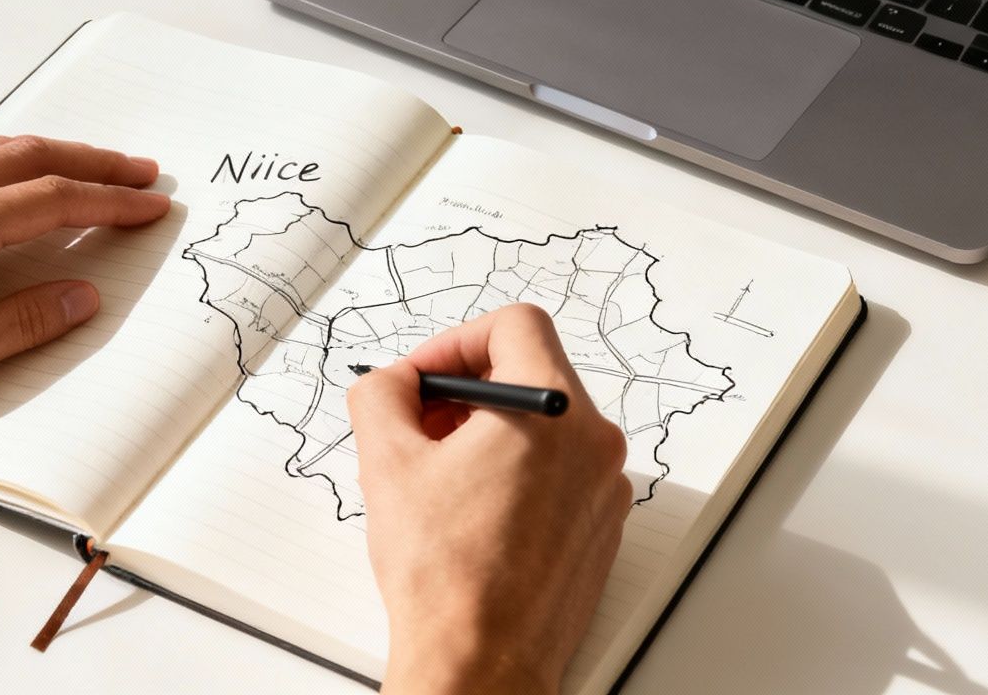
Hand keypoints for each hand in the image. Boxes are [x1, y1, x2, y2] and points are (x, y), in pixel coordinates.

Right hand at [349, 304, 631, 694]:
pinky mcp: (599, 527)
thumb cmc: (447, 575)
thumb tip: (389, 382)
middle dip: (465, 390)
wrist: (481, 662)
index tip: (422, 379)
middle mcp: (595, 442)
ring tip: (436, 474)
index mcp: (555, 410)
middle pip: (531, 373)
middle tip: (418, 424)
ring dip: (487, 433)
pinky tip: (467, 510)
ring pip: (545, 426)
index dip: (455, 342)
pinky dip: (514, 471)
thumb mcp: (388, 462)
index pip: (515, 325)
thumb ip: (382, 395)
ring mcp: (605, 488)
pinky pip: (558, 471)